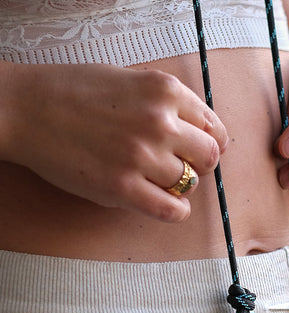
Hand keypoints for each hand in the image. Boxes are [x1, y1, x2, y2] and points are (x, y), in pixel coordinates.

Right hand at [0, 62, 227, 221]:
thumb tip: (204, 133)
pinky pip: (172, 211)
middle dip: (199, 166)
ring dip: (179, 187)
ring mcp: (141, 156)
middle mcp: (159, 122)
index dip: (209, 143)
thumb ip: (167, 103)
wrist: (28, 109)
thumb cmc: (75, 93)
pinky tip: (163, 204)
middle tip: (179, 167)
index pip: (214, 128)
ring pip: (190, 184)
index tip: (197, 151)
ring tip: (156, 180)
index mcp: (164, 90)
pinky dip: (175, 212)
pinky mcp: (123, 188)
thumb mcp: (130, 79)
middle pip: (209, 158)